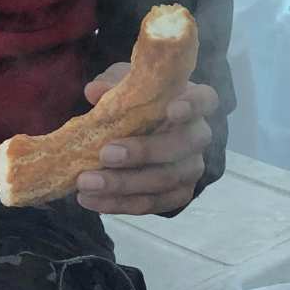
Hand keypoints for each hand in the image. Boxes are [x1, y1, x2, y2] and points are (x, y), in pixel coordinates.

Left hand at [73, 68, 217, 214]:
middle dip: (143, 152)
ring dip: (123, 184)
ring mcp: (191, 168)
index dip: (192, 106)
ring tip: (85, 183)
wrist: (143, 134)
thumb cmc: (139, 102)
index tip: (171, 110)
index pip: (204, 100)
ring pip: (164, 180)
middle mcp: (199, 136)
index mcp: (194, 102)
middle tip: (105, 153)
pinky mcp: (178, 194)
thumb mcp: (126, 86)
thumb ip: (113, 85)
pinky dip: (119, 204)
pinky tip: (90, 200)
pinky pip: (152, 203)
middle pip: (182, 146)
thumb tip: (94, 91)